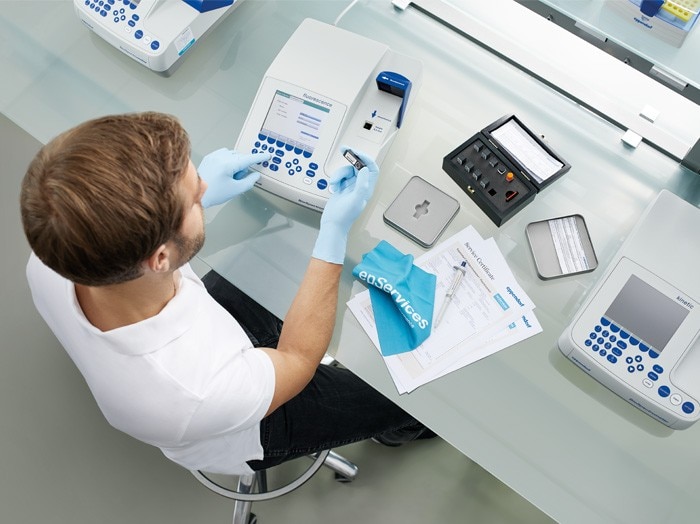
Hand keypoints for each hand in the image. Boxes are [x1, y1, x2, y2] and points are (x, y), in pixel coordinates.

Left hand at [199, 148, 270, 207]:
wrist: (197, 193)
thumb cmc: (213, 193)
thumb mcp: (236, 190)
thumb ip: (249, 181)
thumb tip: (255, 175)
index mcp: (228, 165)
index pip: (248, 159)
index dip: (259, 157)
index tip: (266, 155)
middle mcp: (220, 158)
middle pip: (240, 157)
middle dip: (242, 167)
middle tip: (237, 179)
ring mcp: (214, 156)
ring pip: (232, 154)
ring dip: (235, 163)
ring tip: (229, 176)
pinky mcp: (209, 157)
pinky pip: (223, 154)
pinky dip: (227, 160)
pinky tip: (223, 171)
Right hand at [312, 149, 378, 263]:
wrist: (332, 224)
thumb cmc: (344, 216)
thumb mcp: (354, 200)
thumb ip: (362, 185)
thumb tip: (365, 169)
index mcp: (367, 188)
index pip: (372, 169)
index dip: (366, 159)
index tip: (356, 153)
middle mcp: (361, 186)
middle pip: (359, 166)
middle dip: (351, 158)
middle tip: (344, 149)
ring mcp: (351, 187)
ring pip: (347, 170)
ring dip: (339, 174)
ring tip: (334, 183)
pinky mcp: (342, 188)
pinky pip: (340, 176)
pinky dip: (335, 179)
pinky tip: (334, 187)